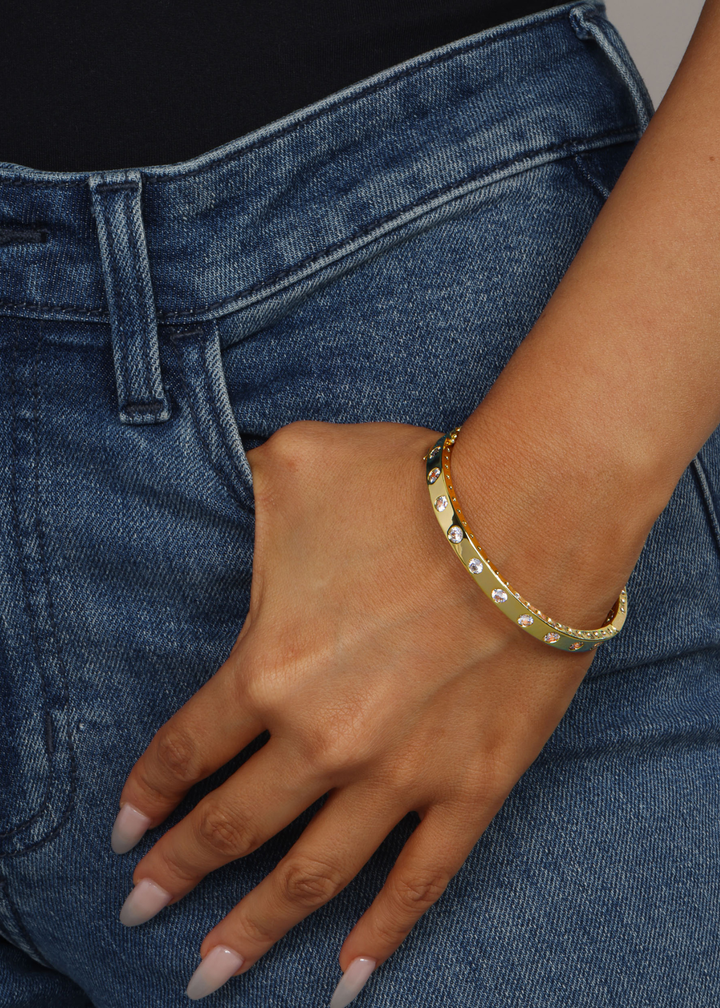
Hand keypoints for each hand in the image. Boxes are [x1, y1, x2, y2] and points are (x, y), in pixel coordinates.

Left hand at [113, 421, 595, 1000]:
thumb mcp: (298, 463)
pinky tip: (346, 978)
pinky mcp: (470, 790)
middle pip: (231, 828)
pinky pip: (419, 882)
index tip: (124, 830)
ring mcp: (399, 777)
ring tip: (210, 976)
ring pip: (310, 877)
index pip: (186, 752)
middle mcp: (322, 741)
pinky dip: (380, 937)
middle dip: (177, 872)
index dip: (147, 795)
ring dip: (254, 931)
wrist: (532, 519)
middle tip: (138, 907)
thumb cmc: (411, 489)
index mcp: (269, 670)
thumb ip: (245, 488)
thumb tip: (228, 482)